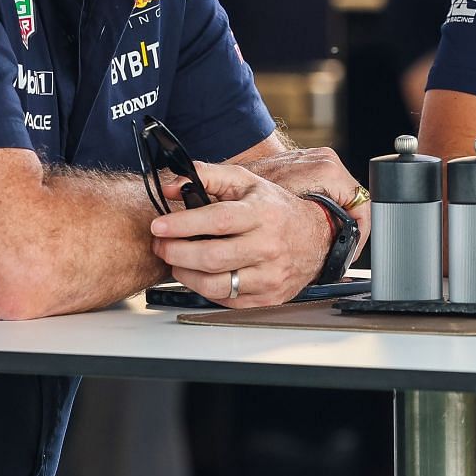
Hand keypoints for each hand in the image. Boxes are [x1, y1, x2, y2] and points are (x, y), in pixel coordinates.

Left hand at [150, 161, 332, 305]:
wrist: (316, 236)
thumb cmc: (275, 209)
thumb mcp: (246, 182)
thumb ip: (207, 176)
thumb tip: (170, 187)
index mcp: (262, 214)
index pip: (218, 221)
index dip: (182, 225)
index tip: (159, 226)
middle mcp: (268, 246)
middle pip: (212, 257)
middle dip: (176, 253)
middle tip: (161, 245)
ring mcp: (270, 275)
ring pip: (216, 284)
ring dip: (185, 275)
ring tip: (177, 262)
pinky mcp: (269, 296)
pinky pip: (226, 299)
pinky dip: (205, 289)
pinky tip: (200, 274)